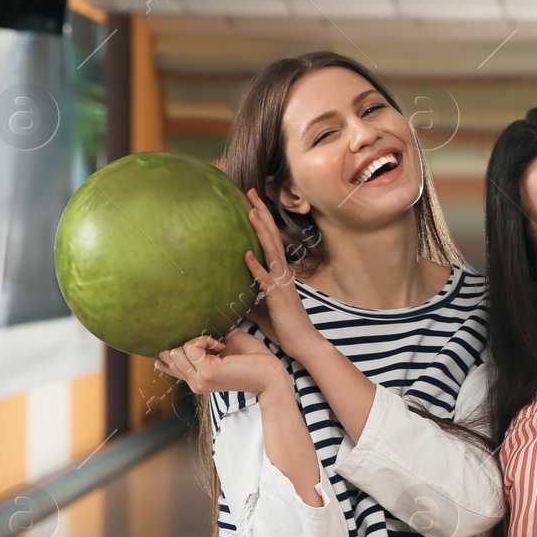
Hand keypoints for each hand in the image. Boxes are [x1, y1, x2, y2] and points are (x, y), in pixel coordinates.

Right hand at [155, 329, 284, 397]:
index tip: (187, 339)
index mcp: (196, 378)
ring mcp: (198, 380)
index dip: (167, 350)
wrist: (272, 374)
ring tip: (219, 344)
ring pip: (176, 351)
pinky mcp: (206, 373)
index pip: (166, 365)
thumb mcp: (224, 346)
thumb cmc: (254, 359)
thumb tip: (189, 322)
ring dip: (198, 339)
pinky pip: (190, 346)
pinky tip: (221, 345)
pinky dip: (204, 339)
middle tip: (215, 343)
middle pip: (168, 354)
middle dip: (189, 341)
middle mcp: (194, 382)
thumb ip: (205, 340)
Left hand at [243, 188, 321, 360]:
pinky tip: (246, 255)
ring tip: (250, 211)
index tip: (251, 201)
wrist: (304, 345)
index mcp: (280, 273)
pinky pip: (265, 279)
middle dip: (262, 214)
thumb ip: (250, 297)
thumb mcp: (262, 309)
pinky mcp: (279, 297)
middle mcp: (283, 273)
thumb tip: (231, 295)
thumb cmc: (284, 327)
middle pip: (272, 237)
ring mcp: (282, 284)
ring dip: (261, 231)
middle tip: (251, 192)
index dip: (262, 220)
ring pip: (272, 251)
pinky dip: (256, 267)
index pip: (271, 240)